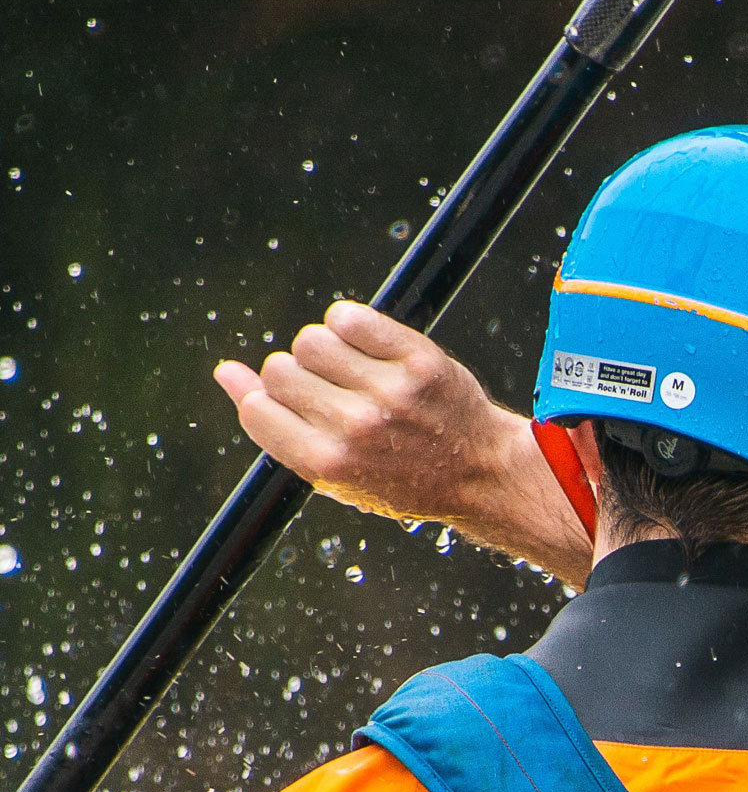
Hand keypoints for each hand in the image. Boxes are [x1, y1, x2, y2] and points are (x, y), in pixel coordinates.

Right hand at [214, 301, 591, 583]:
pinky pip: (351, 317)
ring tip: (352, 370)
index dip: (269, 402)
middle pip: (282, 369)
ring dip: (324, 349)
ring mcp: (390, 392)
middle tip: (334, 394)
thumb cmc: (398, 474)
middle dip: (299, 377)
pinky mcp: (420, 360)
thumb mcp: (332, 471)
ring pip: (313, 339)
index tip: (299, 409)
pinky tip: (365, 342)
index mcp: (327, 463)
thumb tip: (225, 371)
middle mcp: (356, 427)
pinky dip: (349, 323)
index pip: (259, 408)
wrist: (478, 472)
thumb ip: (275, 425)